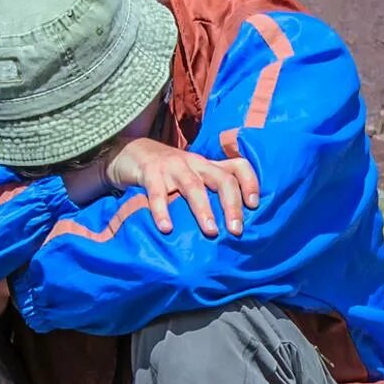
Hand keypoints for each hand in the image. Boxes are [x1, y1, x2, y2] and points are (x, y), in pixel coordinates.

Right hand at [104, 138, 260, 236]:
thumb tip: (232, 225)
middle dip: (231, 204)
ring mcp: (172, 166)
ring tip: (211, 232)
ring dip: (204, 210)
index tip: (254, 205)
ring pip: (193, 186)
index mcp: (208, 165)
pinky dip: (162, 211)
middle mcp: (195, 163)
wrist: (129, 152)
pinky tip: (167, 229)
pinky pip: (157, 192)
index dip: (250, 182)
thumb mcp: (193, 177)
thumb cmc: (168, 172)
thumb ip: (209, 193)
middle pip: (221, 178)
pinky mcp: (149, 172)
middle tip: (236, 230)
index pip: (238, 167)